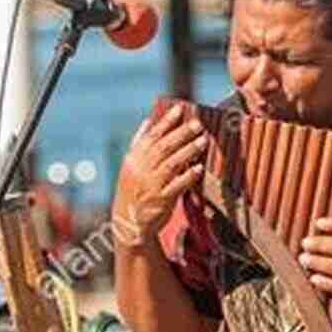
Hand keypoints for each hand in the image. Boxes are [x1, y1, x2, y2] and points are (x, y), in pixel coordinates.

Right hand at [111, 104, 206, 244]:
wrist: (129, 222)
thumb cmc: (133, 189)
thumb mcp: (130, 166)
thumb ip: (139, 143)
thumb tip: (148, 121)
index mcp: (134, 159)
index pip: (151, 136)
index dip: (166, 122)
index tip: (179, 109)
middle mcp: (141, 170)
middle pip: (163, 147)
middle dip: (181, 134)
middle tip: (198, 123)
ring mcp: (151, 185)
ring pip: (171, 164)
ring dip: (188, 151)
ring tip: (202, 141)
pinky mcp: (161, 200)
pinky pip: (176, 186)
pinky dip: (188, 176)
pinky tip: (199, 168)